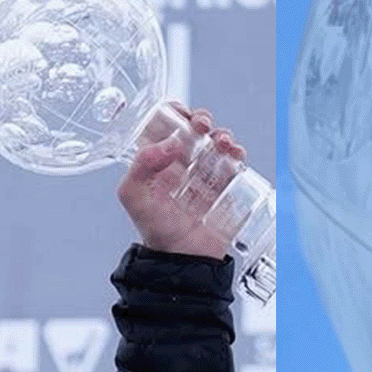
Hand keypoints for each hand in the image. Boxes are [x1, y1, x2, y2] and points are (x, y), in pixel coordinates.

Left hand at [117, 102, 246, 260]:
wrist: (183, 259)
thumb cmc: (155, 230)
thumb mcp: (134, 196)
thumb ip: (141, 166)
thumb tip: (168, 144)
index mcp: (158, 160)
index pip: (165, 125)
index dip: (173, 112)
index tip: (180, 111)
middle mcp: (182, 163)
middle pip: (195, 128)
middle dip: (201, 119)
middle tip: (201, 125)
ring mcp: (205, 174)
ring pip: (217, 141)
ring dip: (222, 134)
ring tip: (221, 142)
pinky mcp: (225, 187)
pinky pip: (235, 163)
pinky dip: (238, 153)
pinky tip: (234, 155)